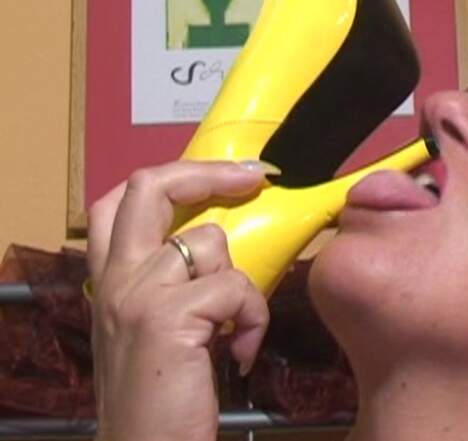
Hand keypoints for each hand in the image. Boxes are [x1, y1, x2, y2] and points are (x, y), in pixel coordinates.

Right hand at [87, 161, 270, 440]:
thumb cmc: (164, 397)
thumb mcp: (160, 327)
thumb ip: (177, 283)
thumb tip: (221, 246)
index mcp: (112, 279)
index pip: (124, 199)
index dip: (180, 175)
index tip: (233, 176)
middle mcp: (115, 279)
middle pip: (150, 187)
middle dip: (208, 172)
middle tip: (254, 178)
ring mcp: (135, 295)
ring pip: (209, 241)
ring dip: (242, 282)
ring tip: (238, 326)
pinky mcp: (165, 318)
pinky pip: (235, 287)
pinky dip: (253, 317)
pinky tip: (242, 351)